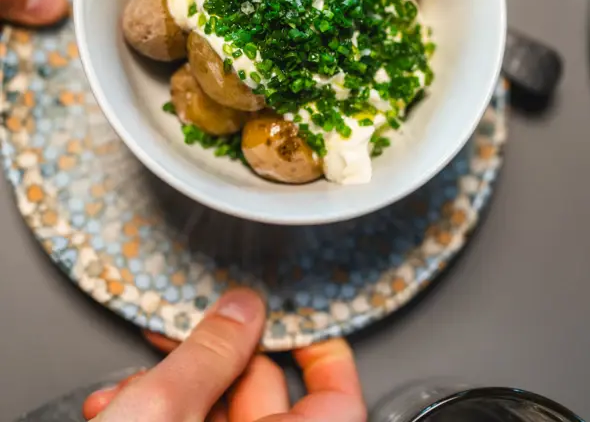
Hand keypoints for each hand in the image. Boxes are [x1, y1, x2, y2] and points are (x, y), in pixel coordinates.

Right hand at [82, 288, 365, 421]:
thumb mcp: (165, 412)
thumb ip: (210, 354)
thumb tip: (242, 312)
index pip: (336, 397)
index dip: (314, 350)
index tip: (281, 320)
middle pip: (262, 396)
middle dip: (212, 360)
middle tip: (181, 336)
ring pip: (217, 416)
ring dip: (171, 389)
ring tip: (131, 389)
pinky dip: (158, 419)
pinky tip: (120, 409)